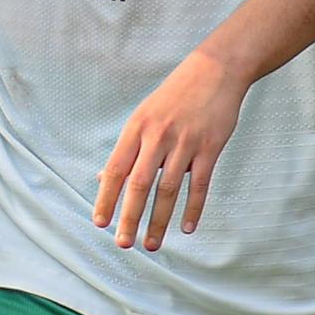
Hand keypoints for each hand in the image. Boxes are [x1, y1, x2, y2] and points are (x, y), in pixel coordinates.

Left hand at [94, 45, 249, 249]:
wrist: (215, 70)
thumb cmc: (174, 96)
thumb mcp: (144, 116)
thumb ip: (127, 149)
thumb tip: (104, 179)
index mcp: (137, 128)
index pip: (116, 169)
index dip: (106, 198)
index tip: (99, 223)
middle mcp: (158, 136)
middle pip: (139, 184)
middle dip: (129, 217)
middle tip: (122, 243)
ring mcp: (185, 142)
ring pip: (168, 189)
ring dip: (159, 221)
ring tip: (151, 244)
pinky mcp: (210, 147)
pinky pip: (200, 184)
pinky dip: (193, 208)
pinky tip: (186, 228)